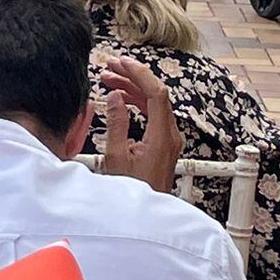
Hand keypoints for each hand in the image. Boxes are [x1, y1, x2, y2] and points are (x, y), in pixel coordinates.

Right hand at [96, 53, 181, 191]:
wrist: (147, 215)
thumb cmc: (133, 191)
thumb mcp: (117, 157)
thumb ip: (116, 123)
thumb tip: (115, 97)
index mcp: (162, 137)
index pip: (157, 94)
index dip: (139, 74)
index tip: (122, 64)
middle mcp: (170, 136)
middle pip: (156, 94)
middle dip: (132, 77)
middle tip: (110, 67)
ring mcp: (169, 139)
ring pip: (154, 103)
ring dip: (133, 88)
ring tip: (109, 80)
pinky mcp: (164, 143)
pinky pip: (153, 114)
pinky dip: (137, 101)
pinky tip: (120, 98)